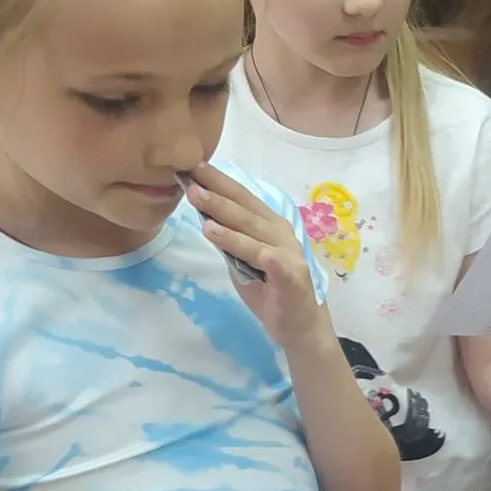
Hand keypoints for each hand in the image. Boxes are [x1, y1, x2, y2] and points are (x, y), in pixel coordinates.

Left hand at [181, 162, 324, 351]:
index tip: (193, 167)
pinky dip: (266, 258)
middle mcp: (281, 234)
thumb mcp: (242, 259)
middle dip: (219, 200)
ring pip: (256, 238)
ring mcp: (288, 256)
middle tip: (192, 186)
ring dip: (232, 229)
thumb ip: (229, 238)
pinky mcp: (292, 280)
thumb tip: (202, 214)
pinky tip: (258, 254)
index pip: (242, 199)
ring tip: (206, 221)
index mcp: (269, 225)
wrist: (298, 323)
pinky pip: (277, 267)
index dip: (219, 183)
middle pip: (247, 214)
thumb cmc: (269, 288)